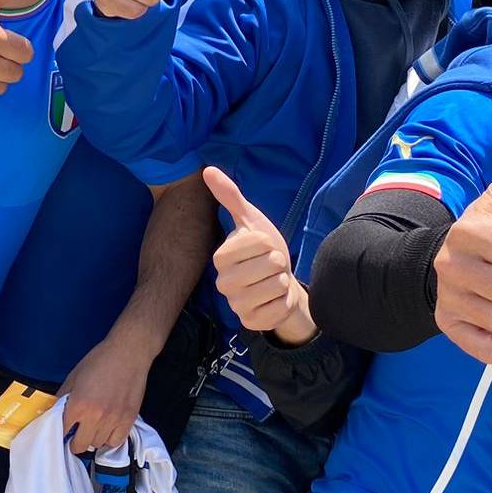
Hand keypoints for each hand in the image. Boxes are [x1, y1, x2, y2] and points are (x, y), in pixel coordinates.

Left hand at [59, 332, 151, 454]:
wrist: (128, 353)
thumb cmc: (99, 360)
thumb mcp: (74, 376)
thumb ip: (63, 396)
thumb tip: (54, 412)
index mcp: (78, 405)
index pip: (63, 432)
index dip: (60, 433)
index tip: (62, 432)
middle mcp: (95, 417)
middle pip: (80, 445)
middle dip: (74, 442)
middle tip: (76, 434)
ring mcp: (113, 420)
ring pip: (97, 445)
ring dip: (92, 439)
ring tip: (92, 429)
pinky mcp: (128, 420)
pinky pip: (116, 442)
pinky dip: (109, 439)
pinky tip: (107, 430)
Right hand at [206, 166, 314, 344]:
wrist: (279, 284)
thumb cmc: (264, 251)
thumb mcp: (251, 220)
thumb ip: (230, 196)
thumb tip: (207, 169)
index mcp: (220, 257)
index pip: (258, 241)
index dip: (269, 241)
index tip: (264, 246)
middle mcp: (222, 283)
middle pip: (270, 264)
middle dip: (279, 262)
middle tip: (271, 266)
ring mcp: (235, 305)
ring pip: (276, 286)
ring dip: (283, 281)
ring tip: (273, 281)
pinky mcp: (250, 323)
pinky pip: (278, 309)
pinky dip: (284, 302)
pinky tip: (275, 300)